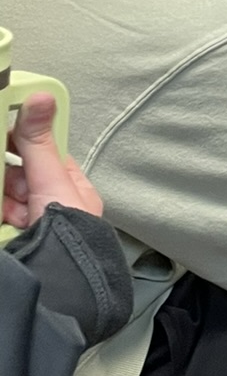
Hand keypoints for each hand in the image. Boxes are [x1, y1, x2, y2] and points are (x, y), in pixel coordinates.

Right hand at [2, 94, 101, 229]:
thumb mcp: (50, 179)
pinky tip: (7, 222)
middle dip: (11, 181)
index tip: (3, 138)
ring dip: (6, 202)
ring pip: (7, 198)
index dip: (20, 147)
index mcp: (70, 189)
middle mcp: (53, 206)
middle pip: (18, 178)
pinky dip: (2, 215)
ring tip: (16, 216)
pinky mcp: (15, 239)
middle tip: (19, 192)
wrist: (59, 279)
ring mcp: (33, 225)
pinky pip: (2, 216)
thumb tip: (40, 97)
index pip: (41, 156)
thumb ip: (38, 141)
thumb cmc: (68, 232)